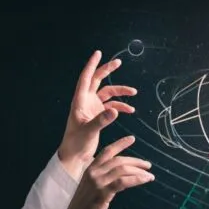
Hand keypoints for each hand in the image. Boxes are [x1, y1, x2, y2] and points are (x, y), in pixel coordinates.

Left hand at [57, 50, 137, 177]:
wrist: (75, 155)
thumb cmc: (76, 143)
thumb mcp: (88, 132)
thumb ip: (101, 121)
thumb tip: (115, 110)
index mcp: (79, 101)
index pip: (85, 79)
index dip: (91, 65)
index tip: (98, 53)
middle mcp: (85, 102)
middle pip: (97, 81)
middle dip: (107, 71)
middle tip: (118, 62)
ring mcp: (92, 108)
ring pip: (108, 93)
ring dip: (120, 92)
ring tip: (134, 93)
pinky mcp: (98, 115)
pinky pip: (111, 106)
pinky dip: (120, 106)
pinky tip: (130, 110)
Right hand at [61, 135, 153, 208]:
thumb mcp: (90, 190)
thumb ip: (101, 181)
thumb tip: (117, 178)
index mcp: (89, 170)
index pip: (106, 152)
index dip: (120, 144)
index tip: (132, 139)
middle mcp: (92, 173)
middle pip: (118, 160)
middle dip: (135, 161)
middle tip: (147, 164)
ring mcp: (97, 182)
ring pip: (122, 169)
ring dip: (139, 171)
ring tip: (149, 175)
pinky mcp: (102, 193)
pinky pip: (123, 182)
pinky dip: (136, 179)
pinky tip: (144, 180)